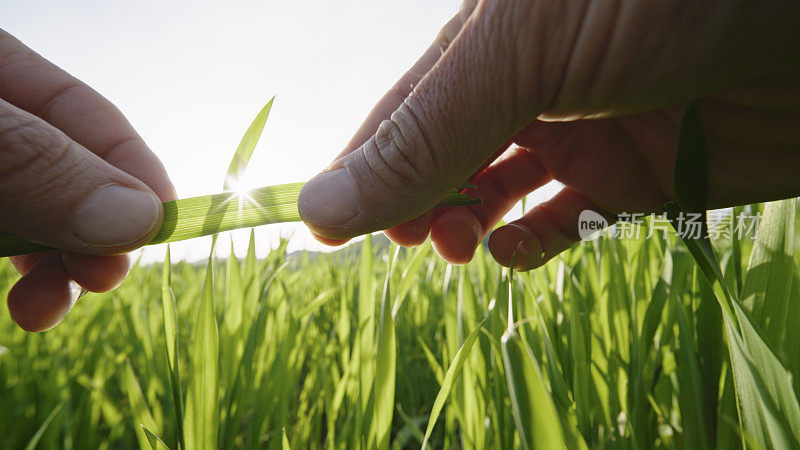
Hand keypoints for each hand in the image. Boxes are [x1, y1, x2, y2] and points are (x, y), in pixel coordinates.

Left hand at [0, 29, 174, 330]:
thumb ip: (35, 163)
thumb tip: (139, 217)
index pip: (86, 117)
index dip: (133, 173)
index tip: (161, 231)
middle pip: (61, 175)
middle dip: (87, 233)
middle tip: (98, 281)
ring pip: (26, 218)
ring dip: (45, 269)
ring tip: (39, 312)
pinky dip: (10, 275)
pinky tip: (13, 302)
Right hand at [298, 0, 799, 267]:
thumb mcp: (525, 51)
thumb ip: (427, 132)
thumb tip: (323, 207)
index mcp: (493, 35)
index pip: (402, 111)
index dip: (362, 167)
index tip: (326, 226)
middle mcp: (534, 80)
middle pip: (446, 156)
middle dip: (416, 201)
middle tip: (412, 239)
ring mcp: (586, 126)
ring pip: (499, 191)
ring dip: (467, 224)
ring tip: (460, 244)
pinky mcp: (641, 172)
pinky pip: (568, 217)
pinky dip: (534, 241)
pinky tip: (515, 250)